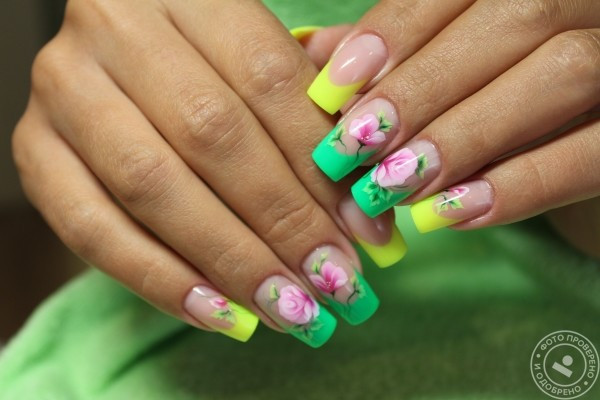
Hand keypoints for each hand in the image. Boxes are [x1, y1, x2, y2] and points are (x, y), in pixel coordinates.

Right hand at [12, 1, 407, 346]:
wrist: (118, 52)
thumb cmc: (211, 65)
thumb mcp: (262, 64)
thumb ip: (313, 124)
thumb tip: (366, 225)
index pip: (268, 80)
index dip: (321, 167)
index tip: (368, 239)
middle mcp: (114, 29)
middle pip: (212, 136)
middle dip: (282, 223)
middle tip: (333, 285)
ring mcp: (64, 90)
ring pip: (153, 186)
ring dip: (230, 261)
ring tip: (288, 310)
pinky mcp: (33, 150)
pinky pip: (91, 229)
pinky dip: (160, 279)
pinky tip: (219, 313)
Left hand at [308, 0, 599, 244]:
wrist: (591, 141)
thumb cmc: (509, 97)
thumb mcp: (455, 68)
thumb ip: (397, 54)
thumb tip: (313, 51)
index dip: (395, 32)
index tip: (334, 88)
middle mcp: (590, 1)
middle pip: (516, 15)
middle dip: (424, 87)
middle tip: (354, 148)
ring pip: (563, 70)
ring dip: (465, 134)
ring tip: (393, 187)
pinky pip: (596, 152)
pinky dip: (522, 186)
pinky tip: (452, 216)